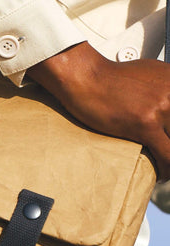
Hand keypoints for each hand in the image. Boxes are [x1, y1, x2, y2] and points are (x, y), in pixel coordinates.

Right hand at [28, 42, 169, 180]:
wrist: (84, 77)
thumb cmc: (109, 77)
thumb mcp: (149, 71)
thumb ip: (166, 86)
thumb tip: (169, 97)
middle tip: (166, 148)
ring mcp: (161, 108)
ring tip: (166, 164)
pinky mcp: (144, 124)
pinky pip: (168, 156)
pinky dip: (167, 170)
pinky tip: (162, 173)